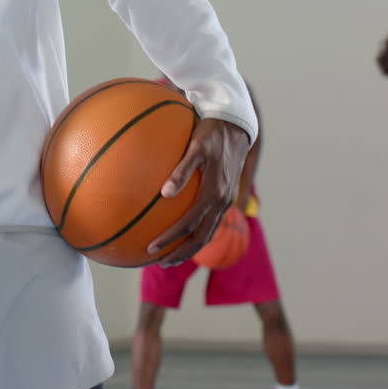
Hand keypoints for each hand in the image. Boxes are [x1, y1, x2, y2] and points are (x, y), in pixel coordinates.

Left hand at [148, 118, 250, 264]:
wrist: (236, 126)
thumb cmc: (211, 133)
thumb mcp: (196, 146)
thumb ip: (182, 170)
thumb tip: (164, 193)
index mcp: (214, 193)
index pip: (189, 225)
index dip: (171, 239)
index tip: (152, 248)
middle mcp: (222, 202)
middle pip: (202, 238)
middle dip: (181, 253)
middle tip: (160, 262)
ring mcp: (226, 201)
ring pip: (208, 233)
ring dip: (190, 247)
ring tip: (171, 255)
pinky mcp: (226, 197)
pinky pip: (211, 222)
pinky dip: (197, 232)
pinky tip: (183, 230)